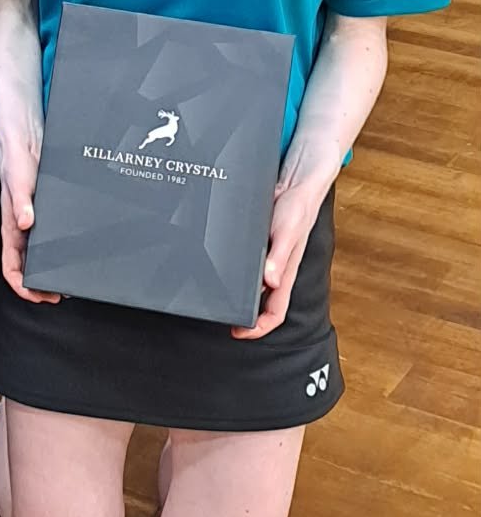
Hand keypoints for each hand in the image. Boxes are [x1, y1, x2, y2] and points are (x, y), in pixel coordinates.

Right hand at [0, 145, 59, 304]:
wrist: (26, 140)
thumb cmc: (15, 159)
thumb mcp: (18, 181)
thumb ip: (20, 202)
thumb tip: (26, 223)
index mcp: (10, 227)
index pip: (10, 266)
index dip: (22, 286)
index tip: (38, 296)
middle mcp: (21, 228)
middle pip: (26, 266)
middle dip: (40, 285)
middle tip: (59, 293)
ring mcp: (33, 223)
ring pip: (38, 256)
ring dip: (50, 270)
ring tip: (67, 279)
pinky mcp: (45, 214)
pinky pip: (50, 240)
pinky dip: (59, 252)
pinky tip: (72, 253)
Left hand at [232, 176, 329, 339]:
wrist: (295, 183)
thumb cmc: (298, 209)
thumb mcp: (287, 232)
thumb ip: (279, 257)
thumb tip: (271, 282)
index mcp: (285, 273)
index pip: (275, 311)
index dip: (259, 327)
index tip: (239, 333)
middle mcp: (276, 269)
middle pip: (263, 303)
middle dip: (245, 316)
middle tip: (222, 317)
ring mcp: (268, 258)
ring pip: (254, 286)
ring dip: (239, 295)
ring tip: (219, 300)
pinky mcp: (260, 244)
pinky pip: (248, 266)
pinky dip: (235, 273)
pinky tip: (221, 270)